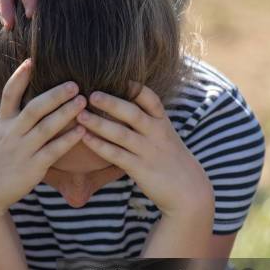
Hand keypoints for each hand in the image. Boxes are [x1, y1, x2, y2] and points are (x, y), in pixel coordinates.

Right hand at [0, 60, 85, 217]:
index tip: (31, 60)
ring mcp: (22, 150)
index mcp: (2, 123)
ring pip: (46, 127)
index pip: (9, 94)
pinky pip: (53, 151)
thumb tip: (13, 99)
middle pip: (34, 108)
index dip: (19, 76)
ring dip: (65, 113)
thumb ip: (7, 118)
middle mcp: (12, 133)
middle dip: (55, 95)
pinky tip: (82, 131)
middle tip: (75, 83)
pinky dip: (68, 140)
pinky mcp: (33, 167)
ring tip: (83, 101)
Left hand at [76, 84, 213, 218]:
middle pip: (132, 113)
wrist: (189, 192)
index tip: (118, 77)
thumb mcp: (166, 138)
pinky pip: (116, 155)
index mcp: (163, 123)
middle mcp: (156, 134)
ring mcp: (148, 151)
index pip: (151, 99)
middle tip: (91, 94)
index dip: (135, 88)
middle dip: (111, 102)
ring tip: (80, 114)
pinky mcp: (140, 169)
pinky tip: (85, 138)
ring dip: (99, 123)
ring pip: (121, 133)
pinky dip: (99, 145)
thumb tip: (127, 108)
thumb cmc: (172, 162)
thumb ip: (150, 124)